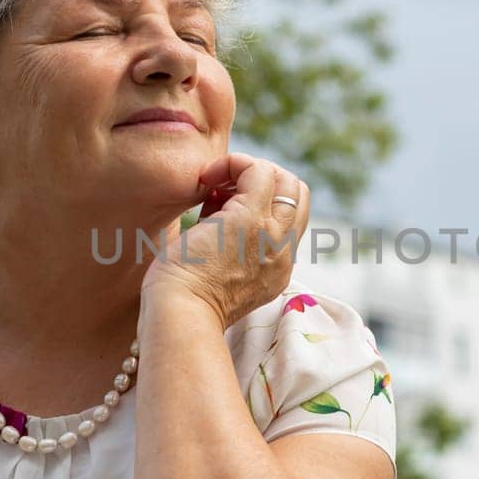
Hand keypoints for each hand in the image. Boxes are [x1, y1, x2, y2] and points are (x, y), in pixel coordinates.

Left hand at [141, 153, 309, 331]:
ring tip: (212, 185)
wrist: (180, 315)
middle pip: (298, 196)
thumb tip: (215, 209)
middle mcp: (283, 253)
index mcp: (277, 270)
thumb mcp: (218, 276)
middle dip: (265, 181)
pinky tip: (206, 178)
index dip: (263, 202)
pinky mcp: (250, 218)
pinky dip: (233, 163)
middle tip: (224, 189)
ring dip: (249, 170)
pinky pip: (257, 170)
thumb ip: (228, 248)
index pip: (289, 220)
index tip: (223, 206)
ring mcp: (272, 234)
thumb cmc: (183, 301)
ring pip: (286, 180)